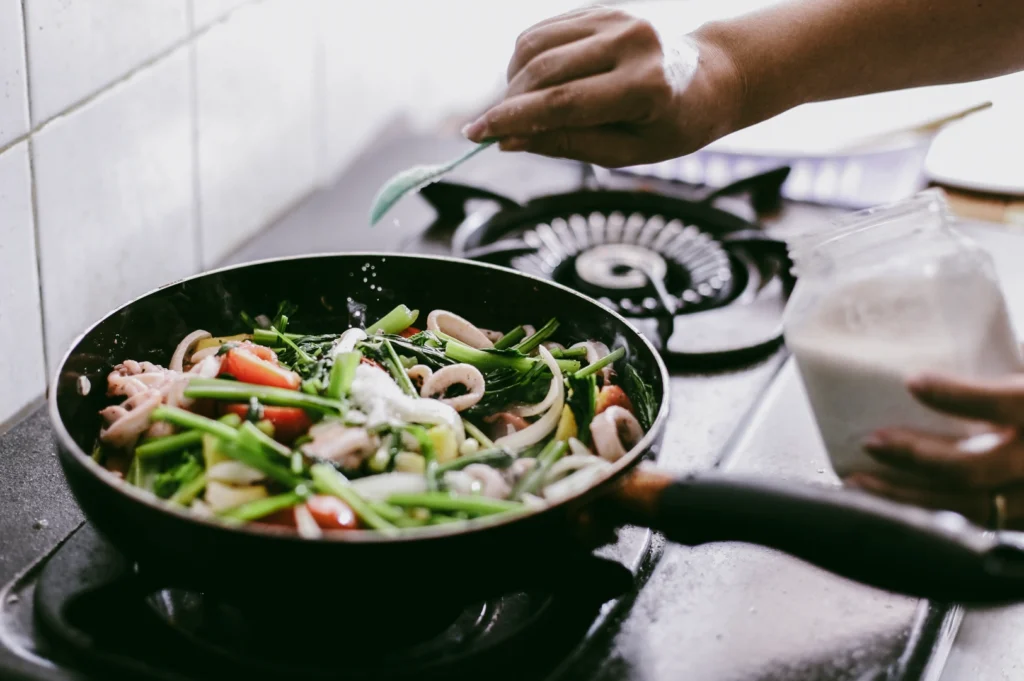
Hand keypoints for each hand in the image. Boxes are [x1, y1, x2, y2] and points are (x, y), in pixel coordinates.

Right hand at [461, 8, 745, 167]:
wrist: (708, 79)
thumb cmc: (668, 126)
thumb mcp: (623, 152)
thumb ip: (565, 143)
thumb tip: (507, 140)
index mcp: (646, 86)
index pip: (562, 102)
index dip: (512, 119)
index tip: (477, 135)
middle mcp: (633, 42)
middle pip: (544, 71)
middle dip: (507, 103)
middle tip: (488, 129)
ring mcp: (617, 16)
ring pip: (537, 45)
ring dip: (514, 80)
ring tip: (519, 108)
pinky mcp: (604, 6)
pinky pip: (546, 31)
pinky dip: (528, 59)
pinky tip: (535, 83)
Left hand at [847, 372, 1023, 528]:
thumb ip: (999, 371)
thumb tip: (947, 347)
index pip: (1004, 404)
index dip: (958, 396)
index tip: (913, 382)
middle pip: (974, 468)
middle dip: (915, 456)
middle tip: (873, 441)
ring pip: (967, 508)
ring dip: (906, 497)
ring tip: (860, 481)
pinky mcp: (1021, 522)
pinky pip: (971, 525)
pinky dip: (925, 514)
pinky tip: (889, 503)